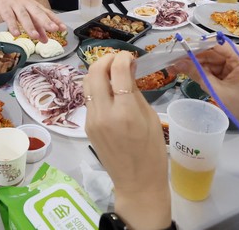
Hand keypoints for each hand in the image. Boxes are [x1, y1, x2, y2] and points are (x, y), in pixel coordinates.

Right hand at [0, 0, 64, 42]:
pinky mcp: (4, 7)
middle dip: (46, 21)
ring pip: (23, 16)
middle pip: (37, 13)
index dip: (55, 20)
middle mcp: (26, 4)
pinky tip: (16, 33)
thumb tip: (45, 40)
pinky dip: (12, 25)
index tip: (63, 28)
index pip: (47, 12)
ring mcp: (15, 5)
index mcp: (33, 5)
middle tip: (53, 29)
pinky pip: (9, 17)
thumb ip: (36, 26)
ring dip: (30, 26)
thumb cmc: (14, 1)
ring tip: (35, 36)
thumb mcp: (27, 12)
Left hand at [83, 52, 170, 227]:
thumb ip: (135, 90)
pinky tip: (109, 90)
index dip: (123, 57)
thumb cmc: (152, 152)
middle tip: (118, 59)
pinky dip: (97, 87)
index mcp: (125, 112)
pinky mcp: (87, 125)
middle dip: (106, 59)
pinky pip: (89, 98)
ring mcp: (92, 120)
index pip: (117, 71)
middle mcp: (104, 113)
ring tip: (112, 72)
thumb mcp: (149, 117)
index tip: (129, 56)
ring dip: (98, 71)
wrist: (137, 182)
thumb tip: (128, 67)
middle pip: (95, 72)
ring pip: (87, 83)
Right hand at [174, 43, 238, 128]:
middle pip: (213, 52)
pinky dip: (208, 73)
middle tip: (174, 65)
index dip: (195, 47)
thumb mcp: (218, 91)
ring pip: (214, 61)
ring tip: (180, 71)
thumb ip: (198, 75)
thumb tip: (178, 64)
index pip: (214, 44)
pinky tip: (194, 76)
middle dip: (194, 59)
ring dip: (199, 67)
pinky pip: (219, 68)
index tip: (177, 52)